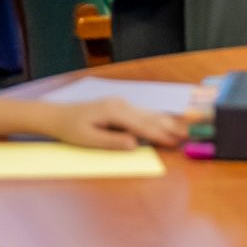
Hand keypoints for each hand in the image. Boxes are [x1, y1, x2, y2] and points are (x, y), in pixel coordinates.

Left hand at [43, 97, 186, 151]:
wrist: (58, 116)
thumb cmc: (72, 130)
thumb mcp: (89, 140)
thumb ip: (113, 142)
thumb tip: (134, 143)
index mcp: (114, 111)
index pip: (142, 126)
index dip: (160, 135)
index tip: (176, 141)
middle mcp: (120, 104)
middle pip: (149, 117)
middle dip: (170, 126)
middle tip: (189, 134)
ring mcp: (120, 103)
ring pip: (148, 113)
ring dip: (166, 121)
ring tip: (183, 128)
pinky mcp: (119, 107)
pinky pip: (142, 113)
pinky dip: (156, 118)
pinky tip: (165, 121)